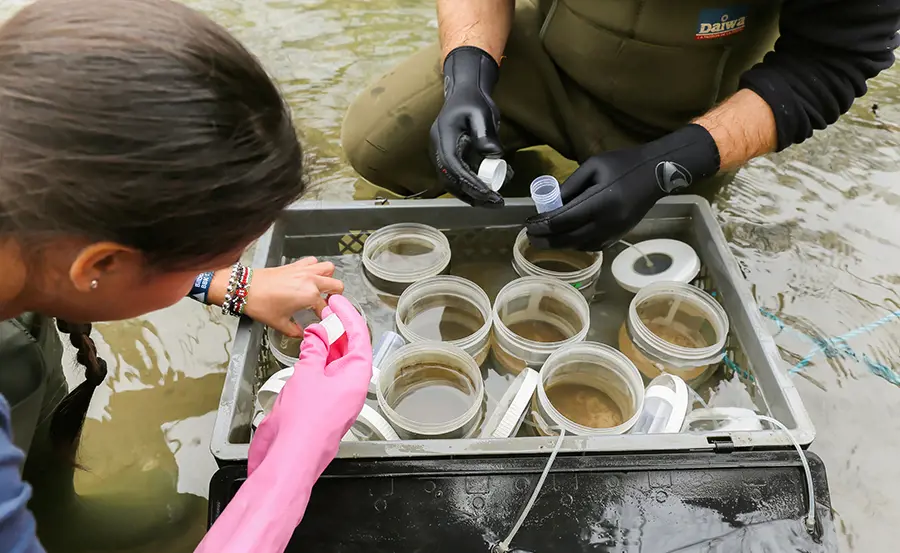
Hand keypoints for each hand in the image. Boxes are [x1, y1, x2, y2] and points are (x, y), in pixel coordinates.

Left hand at [244, 257, 343, 335]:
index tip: (323, 321)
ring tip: (322, 289)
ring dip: (328, 279)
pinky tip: (308, 277)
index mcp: (309, 295)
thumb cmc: (260, 303)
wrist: (244, 288)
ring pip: (328, 269)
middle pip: (337, 285)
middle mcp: (310, 280)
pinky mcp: (295, 265)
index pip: (326, 308)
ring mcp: (304, 270)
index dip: (326, 317)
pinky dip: (315, 268)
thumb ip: (294, 331)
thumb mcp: (279, 323)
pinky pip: (313, 261)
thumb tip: (301, 334)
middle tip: (327, 304)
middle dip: (335, 297)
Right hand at [248, 295, 371, 476]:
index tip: (337, 301)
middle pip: (351, 349)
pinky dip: (317, 359)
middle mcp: (351, 386)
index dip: (349, 316)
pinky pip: (325, 375)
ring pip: (337, 362)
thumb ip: (314, 350)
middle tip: (325, 310)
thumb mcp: (308, 374)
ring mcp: (337, 396)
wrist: (289, 457)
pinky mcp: (322, 405)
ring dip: (327, 343)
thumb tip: (316, 335)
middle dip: (339, 328)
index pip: (359, 337)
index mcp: (357, 377)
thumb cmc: (304, 424)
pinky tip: (308, 350)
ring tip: (315, 326)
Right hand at [430, 46, 511, 206]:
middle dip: (472, 195)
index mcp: (443, 136)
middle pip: (450, 179)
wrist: (464, 93)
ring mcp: (441, 154)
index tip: (488, 192)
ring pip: (452, 183)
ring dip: (471, 195)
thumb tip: (494, 154)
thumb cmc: (473, 100)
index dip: (470, 182)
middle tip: (496, 202)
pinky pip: (456, 178)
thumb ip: (486, 133)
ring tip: (493, 202)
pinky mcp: (448, 158)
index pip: (453, 165)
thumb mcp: (482, 112)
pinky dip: (470, 188)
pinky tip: (487, 193)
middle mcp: (438, 148)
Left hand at [525, 124, 719, 250]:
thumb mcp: (593, 166)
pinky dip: (577, 245)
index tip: (528, 224)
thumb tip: (550, 203)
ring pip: (581, 245)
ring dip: (560, 244)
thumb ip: (570, 186)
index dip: (543, 224)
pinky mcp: (621, 234)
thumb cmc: (623, 164)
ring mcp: (616, 230)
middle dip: (547, 239)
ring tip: (544, 240)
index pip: (564, 219)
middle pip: (570, 237)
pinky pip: (594, 246)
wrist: (656, 173)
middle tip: (530, 238)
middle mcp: (608, 220)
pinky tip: (567, 239)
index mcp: (601, 200)